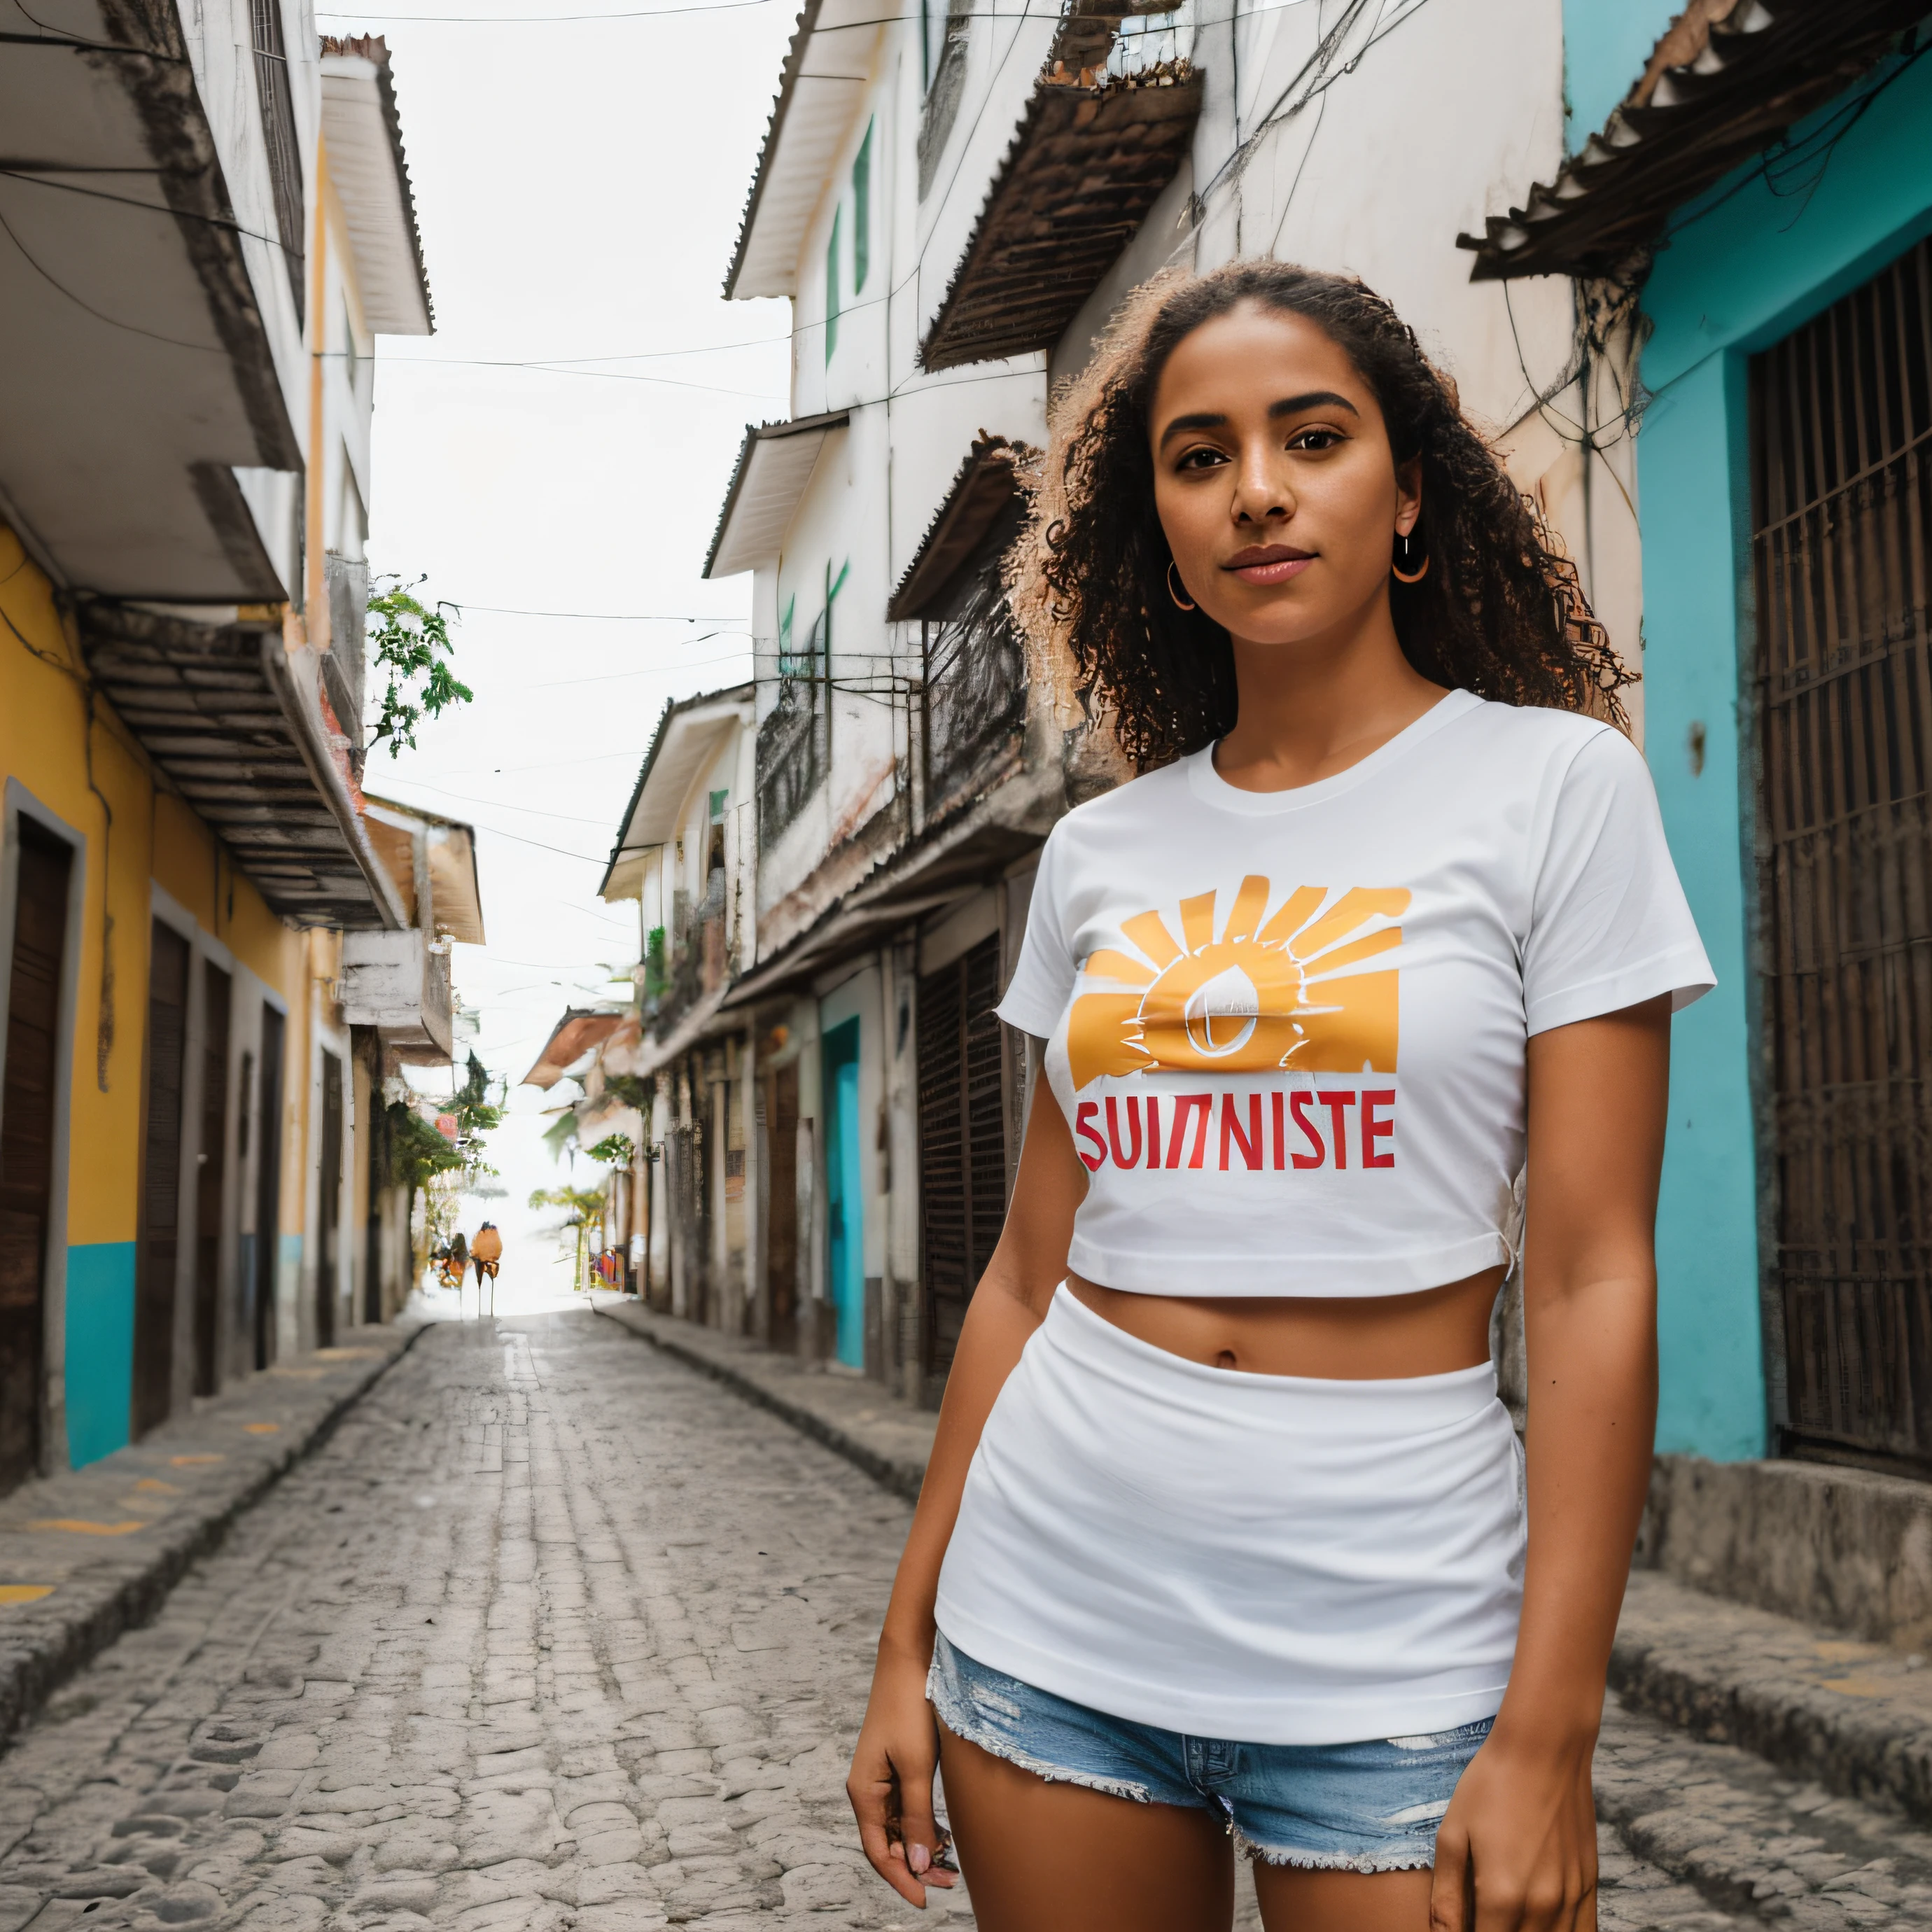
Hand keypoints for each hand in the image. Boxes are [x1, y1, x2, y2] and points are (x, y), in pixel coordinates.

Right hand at [847, 1640, 958, 1907]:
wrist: (911, 1662)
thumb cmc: (910, 1710)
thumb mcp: (917, 1767)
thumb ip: (918, 1818)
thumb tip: (917, 1865)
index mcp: (864, 1792)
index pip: (878, 1851)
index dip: (899, 1879)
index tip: (923, 1901)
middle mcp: (869, 1789)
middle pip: (889, 1843)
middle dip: (915, 1867)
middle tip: (948, 1883)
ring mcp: (883, 1779)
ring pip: (899, 1828)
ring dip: (921, 1849)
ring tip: (951, 1867)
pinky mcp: (898, 1767)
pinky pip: (907, 1809)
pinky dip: (924, 1827)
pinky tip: (945, 1837)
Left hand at [1430, 1721, 1597, 1930]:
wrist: (1544, 1749)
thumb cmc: (1491, 1785)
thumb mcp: (1453, 1835)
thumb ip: (1446, 1897)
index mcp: (1502, 1895)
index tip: (1461, 1928)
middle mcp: (1542, 1905)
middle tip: (1480, 1916)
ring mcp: (1571, 1898)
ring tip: (1506, 1918)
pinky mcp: (1589, 1885)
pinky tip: (1539, 1923)